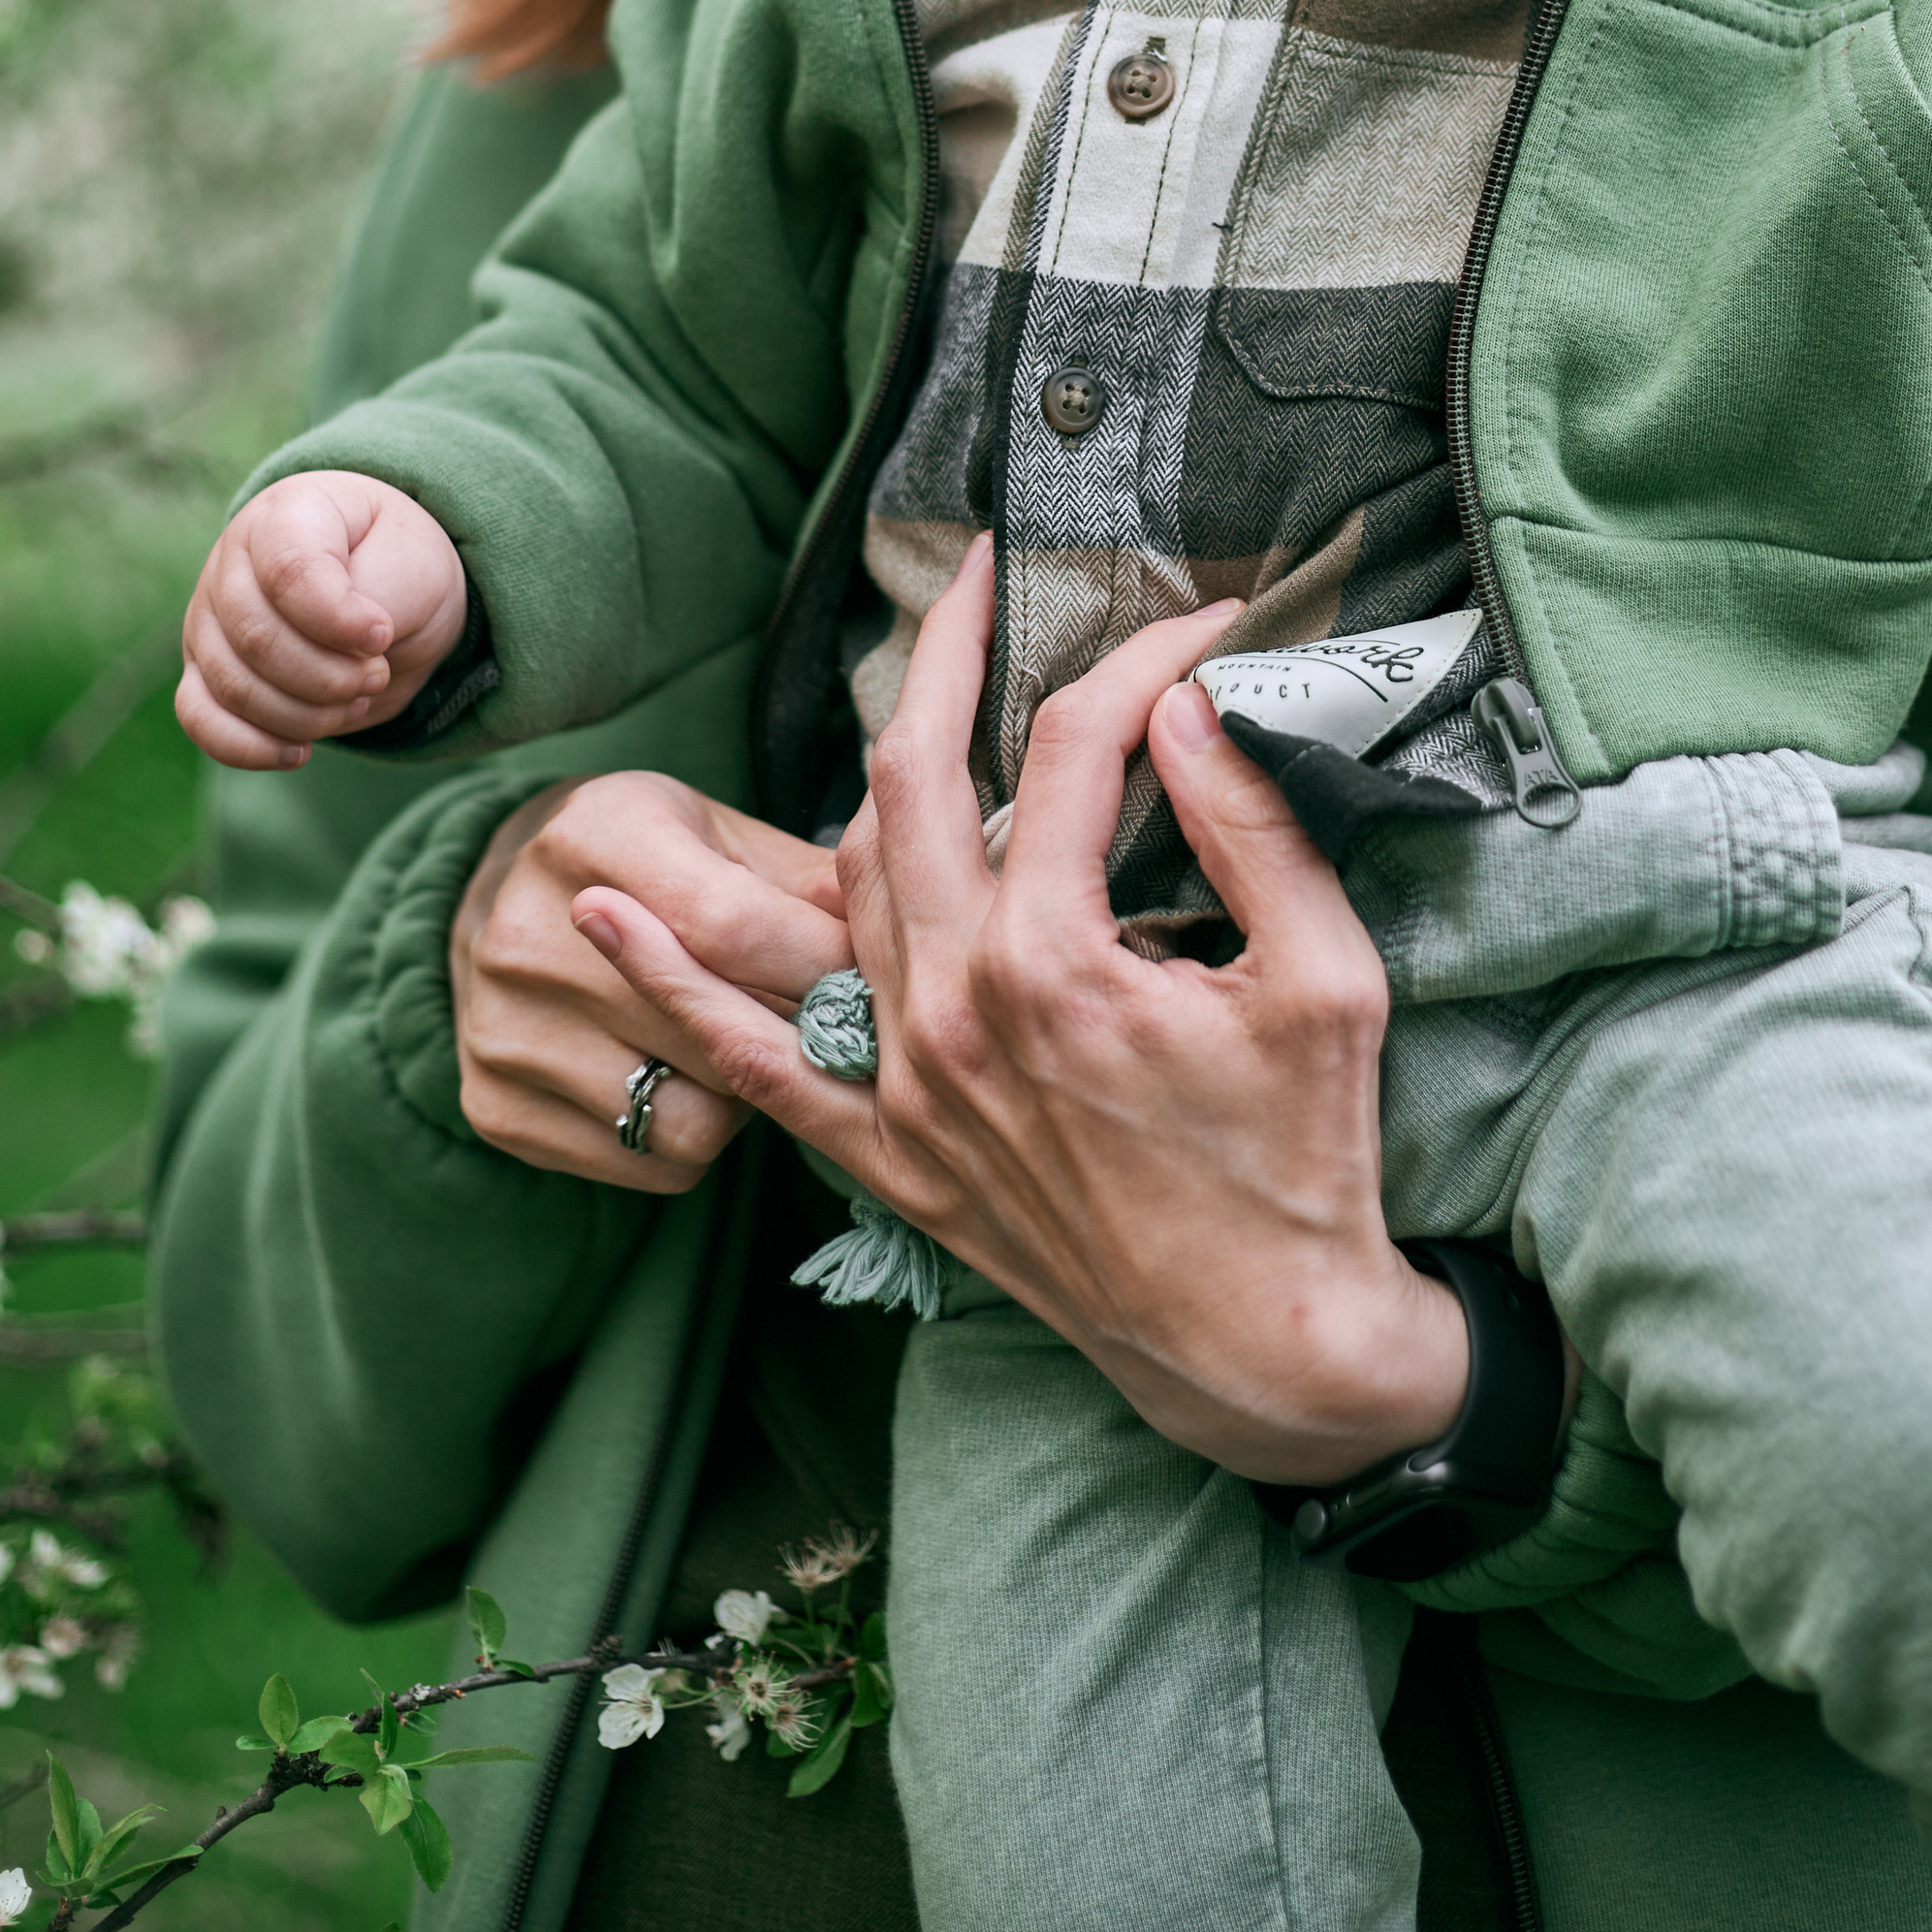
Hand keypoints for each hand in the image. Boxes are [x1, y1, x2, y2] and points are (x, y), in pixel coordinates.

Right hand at [176, 471, 465, 768]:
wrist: (389, 591)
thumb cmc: (397, 565)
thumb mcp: (413, 563)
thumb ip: (380, 594)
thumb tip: (352, 647)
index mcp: (285, 514)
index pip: (288, 572)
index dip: (336, 619)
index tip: (382, 636)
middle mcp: (232, 562)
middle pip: (257, 639)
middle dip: (330, 677)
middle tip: (377, 674)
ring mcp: (208, 617)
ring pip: (233, 687)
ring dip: (307, 715)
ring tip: (356, 698)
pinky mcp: (204, 671)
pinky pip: (200, 720)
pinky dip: (251, 747)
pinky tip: (301, 752)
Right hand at [454, 769, 853, 1190]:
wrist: (491, 900)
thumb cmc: (641, 858)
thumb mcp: (714, 831)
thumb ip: (803, 879)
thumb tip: (905, 917)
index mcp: (594, 836)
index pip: (730, 927)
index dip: (819, 964)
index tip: (875, 980)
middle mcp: (526, 935)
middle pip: (716, 1032)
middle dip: (797, 1032)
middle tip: (824, 1020)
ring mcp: (501, 1030)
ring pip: (694, 1117)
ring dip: (745, 1095)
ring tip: (740, 1044)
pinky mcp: (494, 1107)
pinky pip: (653, 1164)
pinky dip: (695, 1135)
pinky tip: (687, 1078)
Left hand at [571, 540, 1470, 1483]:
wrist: (1265, 1352)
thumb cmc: (1307, 1166)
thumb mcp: (1326, 982)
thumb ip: (1253, 829)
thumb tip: (1188, 705)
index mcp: (1060, 960)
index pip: (1075, 747)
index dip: (1141, 662)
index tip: (1198, 627)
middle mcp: (955, 1007)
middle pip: (915, 777)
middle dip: (942, 654)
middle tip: (976, 578)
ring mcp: (904, 1082)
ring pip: (846, 876)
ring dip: (869, 770)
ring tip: (914, 692)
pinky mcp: (885, 1151)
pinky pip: (748, 1059)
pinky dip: (667, 985)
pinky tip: (604, 910)